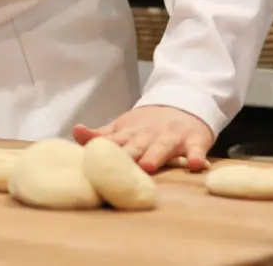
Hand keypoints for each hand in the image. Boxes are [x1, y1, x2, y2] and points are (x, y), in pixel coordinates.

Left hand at [73, 105, 212, 173]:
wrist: (182, 104)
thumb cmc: (146, 125)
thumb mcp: (122, 128)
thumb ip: (100, 135)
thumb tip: (75, 132)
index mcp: (129, 134)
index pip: (114, 143)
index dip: (104, 152)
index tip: (91, 161)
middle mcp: (148, 135)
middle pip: (136, 146)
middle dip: (127, 156)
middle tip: (119, 168)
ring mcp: (172, 137)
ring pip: (163, 147)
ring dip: (155, 155)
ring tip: (148, 166)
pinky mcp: (194, 140)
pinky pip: (196, 149)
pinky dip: (196, 155)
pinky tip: (197, 164)